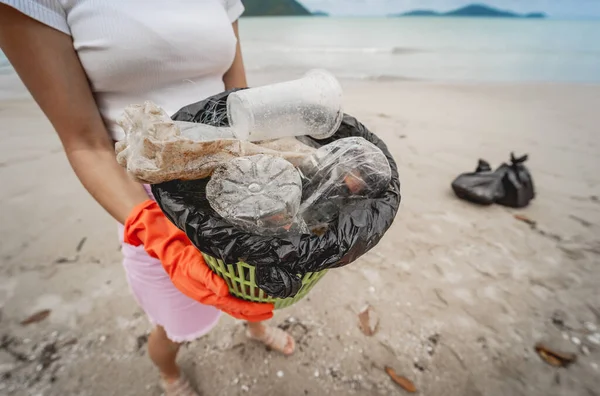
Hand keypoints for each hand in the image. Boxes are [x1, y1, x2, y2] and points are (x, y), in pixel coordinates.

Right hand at [124, 200, 273, 321]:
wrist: (170, 251)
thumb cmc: (181, 259)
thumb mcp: (193, 266)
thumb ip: (208, 279)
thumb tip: (224, 291)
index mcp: (208, 295)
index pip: (234, 306)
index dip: (251, 310)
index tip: (268, 310)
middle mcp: (212, 295)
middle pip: (236, 308)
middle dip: (254, 312)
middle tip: (271, 311)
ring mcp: (212, 290)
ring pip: (234, 303)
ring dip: (249, 307)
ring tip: (265, 307)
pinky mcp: (212, 283)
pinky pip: (230, 294)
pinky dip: (241, 296)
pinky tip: (250, 292)